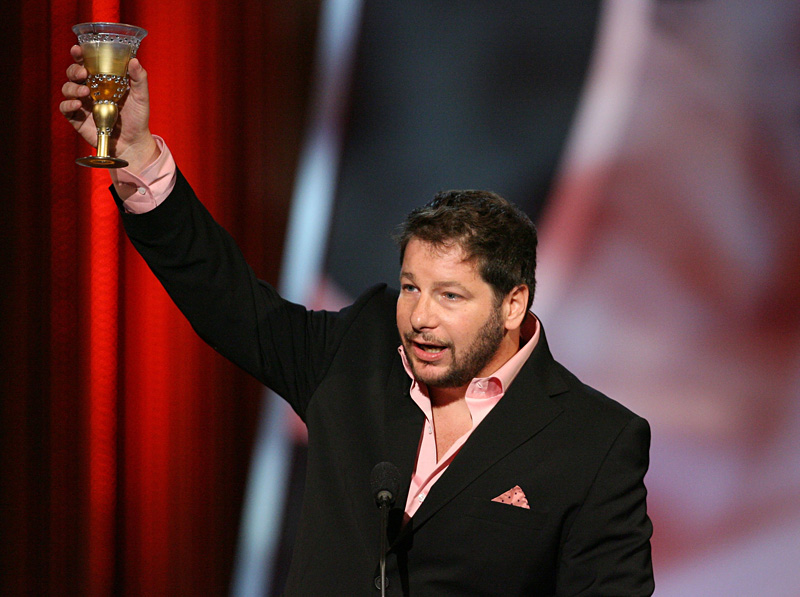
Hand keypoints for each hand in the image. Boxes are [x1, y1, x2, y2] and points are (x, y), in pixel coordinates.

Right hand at [60, 44, 157, 174]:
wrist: (133, 143)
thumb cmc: (137, 118)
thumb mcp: (141, 97)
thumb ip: (139, 79)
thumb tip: (134, 60)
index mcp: (102, 81)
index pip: (87, 63)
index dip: (80, 55)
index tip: (78, 49)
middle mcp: (90, 90)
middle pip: (73, 74)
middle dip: (74, 70)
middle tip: (83, 73)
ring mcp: (82, 104)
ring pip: (67, 89)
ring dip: (73, 88)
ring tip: (86, 92)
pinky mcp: (77, 119)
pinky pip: (65, 108)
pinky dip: (68, 104)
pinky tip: (77, 105)